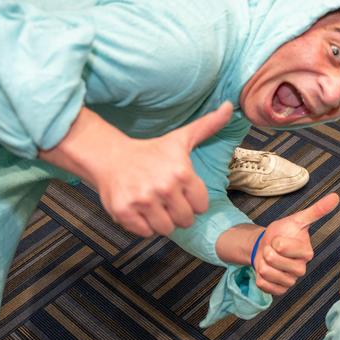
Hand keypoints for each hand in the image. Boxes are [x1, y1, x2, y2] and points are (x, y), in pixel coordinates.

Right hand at [93, 102, 232, 236]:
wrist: (110, 156)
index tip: (182, 191)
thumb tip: (230, 107)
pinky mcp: (124, 213)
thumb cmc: (150, 151)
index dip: (193, 201)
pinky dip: (144, 226)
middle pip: (185, 220)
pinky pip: (146, 233)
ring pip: (166, 229)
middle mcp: (163, 187)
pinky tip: (140, 209)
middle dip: (179, 213)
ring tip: (154, 204)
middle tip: (167, 199)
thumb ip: (208, 126)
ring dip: (162, 221)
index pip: (201, 205)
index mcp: (181, 172)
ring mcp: (143, 201)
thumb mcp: (182, 138)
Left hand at [254, 193, 338, 295]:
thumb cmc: (282, 233)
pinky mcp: (280, 290)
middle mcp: (301, 269)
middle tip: (272, 249)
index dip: (276, 241)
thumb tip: (336, 197)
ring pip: (267, 273)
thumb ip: (317, 210)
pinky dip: (260, 278)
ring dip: (262, 264)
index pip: (282, 247)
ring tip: (268, 260)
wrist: (266, 246)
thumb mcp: (297, 219)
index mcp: (307, 253)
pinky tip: (266, 271)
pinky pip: (264, 286)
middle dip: (266, 251)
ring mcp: (291, 281)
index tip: (279, 239)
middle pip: (273, 260)